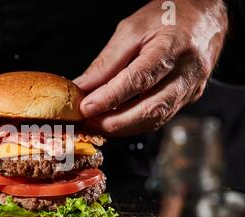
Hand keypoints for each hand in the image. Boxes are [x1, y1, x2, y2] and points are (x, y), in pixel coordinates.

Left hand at [74, 0, 227, 135]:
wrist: (206, 15)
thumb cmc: (169, 15)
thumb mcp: (132, 29)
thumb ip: (107, 61)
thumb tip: (84, 86)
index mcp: (172, 47)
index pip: (138, 80)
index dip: (109, 98)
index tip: (86, 107)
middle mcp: (187, 71)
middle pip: (150, 108)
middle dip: (114, 122)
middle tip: (89, 122)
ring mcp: (191, 88)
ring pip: (156, 119)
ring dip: (123, 127)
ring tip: (98, 123)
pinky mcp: (189, 97)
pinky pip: (161, 117)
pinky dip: (135, 123)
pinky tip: (117, 120)